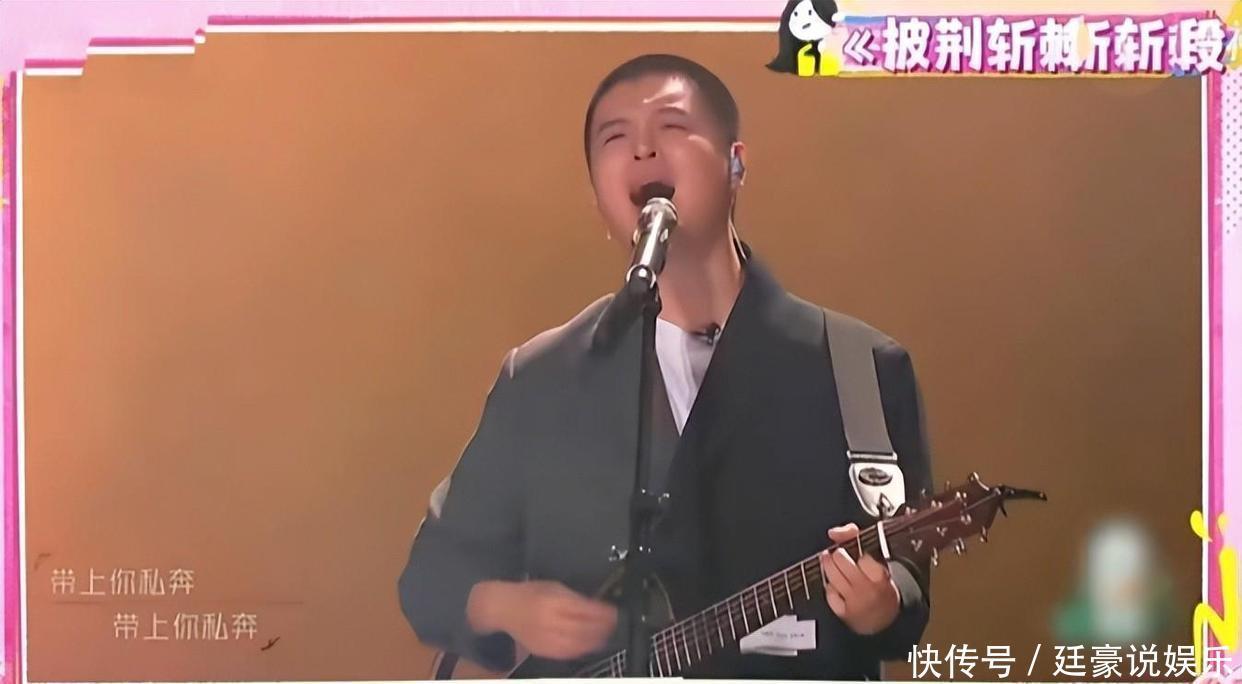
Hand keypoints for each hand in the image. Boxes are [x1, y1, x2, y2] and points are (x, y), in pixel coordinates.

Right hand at [468, 580, 617, 660]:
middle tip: (614, 624)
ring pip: (578, 644)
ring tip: (605, 635)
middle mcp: (550, 621)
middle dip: (603, 627)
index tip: (614, 612)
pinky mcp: (542, 651)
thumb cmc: (530, 594)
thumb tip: (598, 606)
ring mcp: (546, 638)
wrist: (504, 608)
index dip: (603, 613)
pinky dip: (581, 649)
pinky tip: (589, 645)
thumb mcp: (554, 587)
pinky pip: (567, 653)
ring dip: (595, 640)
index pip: (585, 610)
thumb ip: (575, 598)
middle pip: (584, 628)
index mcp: (554, 601)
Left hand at [820, 523, 900, 634]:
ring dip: (828, 565)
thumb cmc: (879, 584)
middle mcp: (869, 590)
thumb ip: (855, 537)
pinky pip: (829, 593)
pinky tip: (834, 584)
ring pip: (832, 575)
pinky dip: (830, 587)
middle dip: (837, 555)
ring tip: (829, 561)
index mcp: (881, 576)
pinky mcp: (844, 613)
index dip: (859, 552)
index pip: (864, 557)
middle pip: (842, 562)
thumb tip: (833, 532)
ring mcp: (856, 602)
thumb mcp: (877, 560)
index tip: (859, 554)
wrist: (885, 619)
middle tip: (838, 554)